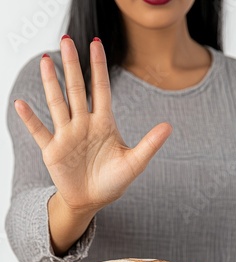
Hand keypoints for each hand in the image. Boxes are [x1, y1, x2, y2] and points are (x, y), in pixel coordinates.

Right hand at [14, 36, 172, 216]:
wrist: (92, 201)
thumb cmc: (113, 182)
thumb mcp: (134, 163)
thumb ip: (149, 144)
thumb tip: (169, 126)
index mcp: (104, 123)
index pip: (100, 89)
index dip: (98, 67)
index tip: (96, 43)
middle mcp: (84, 124)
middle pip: (76, 89)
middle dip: (72, 65)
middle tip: (66, 40)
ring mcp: (67, 135)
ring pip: (58, 103)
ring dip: (51, 83)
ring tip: (46, 60)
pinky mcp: (52, 150)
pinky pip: (39, 131)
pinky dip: (30, 119)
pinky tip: (21, 103)